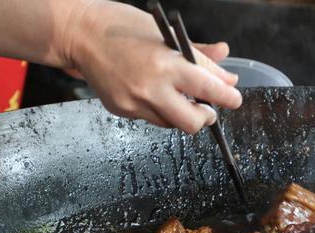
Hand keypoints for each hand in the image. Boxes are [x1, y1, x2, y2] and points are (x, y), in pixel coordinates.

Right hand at [61, 1, 241, 133]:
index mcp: (166, 64)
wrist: (79, 33)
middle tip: (207, 107)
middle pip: (192, 123)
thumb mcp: (166, 34)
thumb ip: (200, 58)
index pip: (207, 89)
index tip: (235, 99)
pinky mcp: (121, 110)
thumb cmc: (124, 26)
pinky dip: (159, 109)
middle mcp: (150, 89)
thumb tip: (227, 76)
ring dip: (181, 114)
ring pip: (171, 124)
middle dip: (205, 118)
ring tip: (175, 93)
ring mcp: (134, 103)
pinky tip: (150, 90)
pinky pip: (151, 118)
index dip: (227, 97)